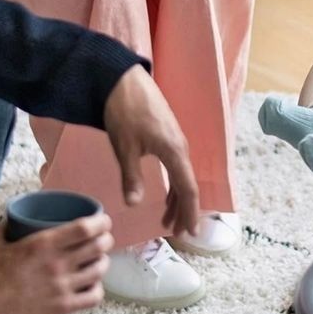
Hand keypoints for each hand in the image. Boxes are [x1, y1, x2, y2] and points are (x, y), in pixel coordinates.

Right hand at [0, 215, 113, 313]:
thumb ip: (1, 230)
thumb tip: (8, 221)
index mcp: (44, 245)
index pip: (86, 228)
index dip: (100, 222)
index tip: (103, 220)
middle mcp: (58, 264)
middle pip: (99, 246)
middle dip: (105, 240)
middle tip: (102, 239)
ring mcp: (62, 287)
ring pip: (100, 270)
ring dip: (102, 263)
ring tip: (96, 261)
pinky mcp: (62, 308)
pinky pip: (93, 297)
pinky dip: (97, 290)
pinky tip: (90, 286)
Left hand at [103, 65, 198, 236]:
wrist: (123, 80)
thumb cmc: (124, 112)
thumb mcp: (125, 147)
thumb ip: (131, 177)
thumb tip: (134, 204)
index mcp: (174, 151)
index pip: (188, 188)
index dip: (190, 212)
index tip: (190, 233)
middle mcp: (180, 147)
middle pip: (188, 184)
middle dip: (184, 210)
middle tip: (177, 234)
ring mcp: (175, 139)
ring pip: (182, 176)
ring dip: (177, 199)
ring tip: (167, 221)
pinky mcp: (167, 135)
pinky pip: (176, 166)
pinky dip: (172, 184)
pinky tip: (164, 194)